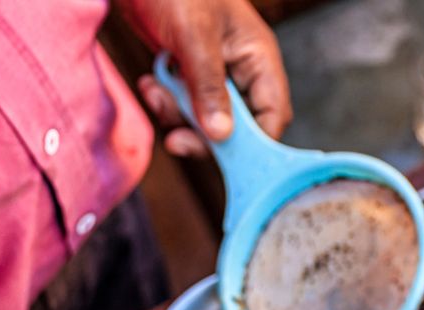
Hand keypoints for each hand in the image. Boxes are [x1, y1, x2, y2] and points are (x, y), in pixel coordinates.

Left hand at [124, 0, 291, 155]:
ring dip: (177, 115)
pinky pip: (182, 106)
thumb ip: (209, 86)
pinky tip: (151, 80)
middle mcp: (241, 71)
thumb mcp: (194, 35)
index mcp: (257, 58)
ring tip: (156, 88)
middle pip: (237, 127)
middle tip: (177, 138)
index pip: (272, 116)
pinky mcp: (188, 75)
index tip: (227, 159)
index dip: (255, 144)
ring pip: (205, 120)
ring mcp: (214, 74)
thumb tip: (222, 136)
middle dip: (204, 134)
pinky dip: (164, 101)